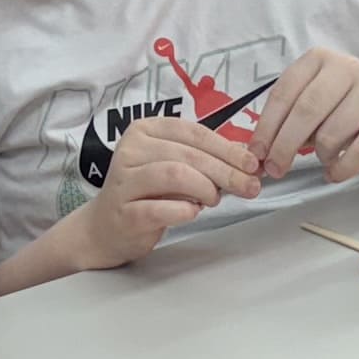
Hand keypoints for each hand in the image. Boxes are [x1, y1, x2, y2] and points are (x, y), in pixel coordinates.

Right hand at [72, 111, 262, 266]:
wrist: (106, 229)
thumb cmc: (147, 194)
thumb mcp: (175, 167)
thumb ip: (205, 158)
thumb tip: (247, 157)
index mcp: (145, 130)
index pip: (194, 132)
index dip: (228, 149)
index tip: (253, 165)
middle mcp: (131, 149)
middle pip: (188, 155)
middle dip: (225, 172)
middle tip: (249, 187)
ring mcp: (123, 180)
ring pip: (174, 174)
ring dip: (204, 188)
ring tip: (214, 200)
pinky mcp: (124, 211)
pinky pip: (160, 208)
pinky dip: (184, 211)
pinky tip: (193, 213)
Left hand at [241, 46, 358, 182]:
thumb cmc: (352, 107)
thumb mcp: (319, 97)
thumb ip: (291, 116)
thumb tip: (262, 150)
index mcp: (320, 60)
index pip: (284, 93)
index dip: (267, 127)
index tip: (257, 152)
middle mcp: (346, 69)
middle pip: (305, 112)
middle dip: (284, 146)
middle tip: (276, 168)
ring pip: (330, 134)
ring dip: (320, 155)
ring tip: (324, 157)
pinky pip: (358, 152)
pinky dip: (342, 168)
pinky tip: (336, 171)